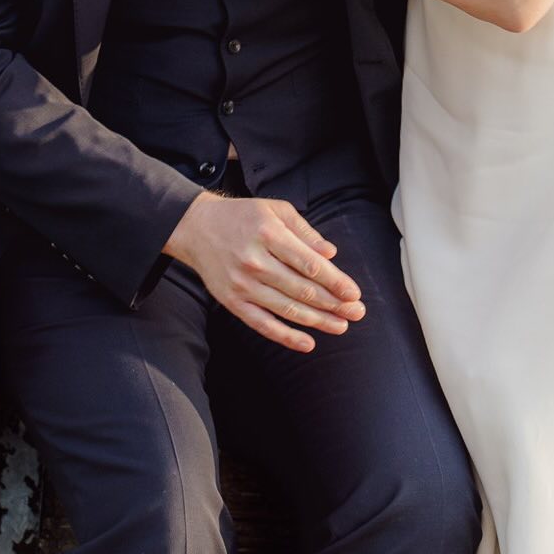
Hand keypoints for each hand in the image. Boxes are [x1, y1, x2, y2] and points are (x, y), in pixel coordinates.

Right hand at [165, 191, 365, 351]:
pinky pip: (263, 325)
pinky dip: (286, 337)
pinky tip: (308, 343)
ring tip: (341, 326)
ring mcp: (242, 285)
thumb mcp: (275, 210)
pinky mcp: (232, 302)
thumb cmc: (243, 216)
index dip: (335, 282)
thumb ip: (305, 231)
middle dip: (333, 304)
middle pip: (302, 289)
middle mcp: (255, 261)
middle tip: (357, 313)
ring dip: (317, 321)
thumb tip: (331, 254)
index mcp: (269, 234)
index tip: (354, 293)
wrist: (197, 227)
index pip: (309, 264)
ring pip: (287, 309)